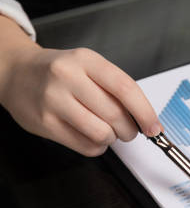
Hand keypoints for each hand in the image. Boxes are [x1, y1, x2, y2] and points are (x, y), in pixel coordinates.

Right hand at [0, 16, 161, 155]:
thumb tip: (147, 118)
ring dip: (113, 138)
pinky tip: (93, 136)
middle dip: (131, 129)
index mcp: (86, 60)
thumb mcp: (89, 66)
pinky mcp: (44, 124)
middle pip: (115, 114)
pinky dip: (97, 146)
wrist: (16, 72)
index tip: (154, 126)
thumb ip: (117, 88)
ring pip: (101, 132)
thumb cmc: (60, 71)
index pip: (125, 88)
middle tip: (131, 130)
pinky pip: (84, 145)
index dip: (145, 111)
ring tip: (109, 132)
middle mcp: (68, 78)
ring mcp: (54, 101)